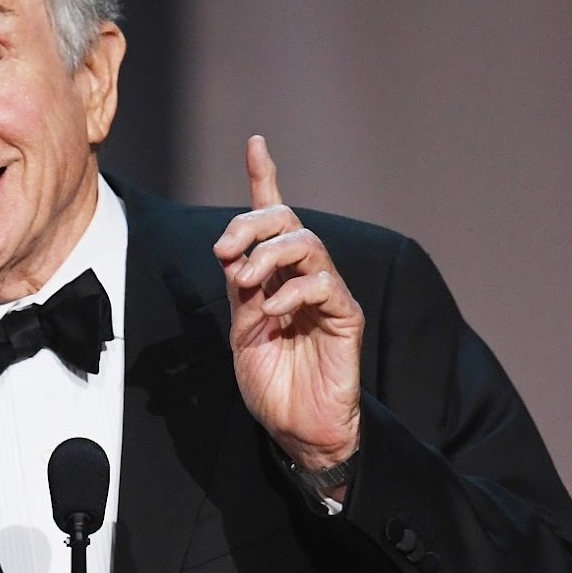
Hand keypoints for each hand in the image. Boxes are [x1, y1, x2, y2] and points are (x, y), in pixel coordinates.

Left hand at [213, 136, 362, 469]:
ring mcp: (326, 295)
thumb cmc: (272, 385)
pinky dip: (293, 290)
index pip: (273, 219)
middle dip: (252, 224)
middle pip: (288, 221)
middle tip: (226, 251)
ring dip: (269, 254)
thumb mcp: (242, 334)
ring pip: (308, 243)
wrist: (298, 429)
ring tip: (246, 281)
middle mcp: (302, 278)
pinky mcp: (345, 317)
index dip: (265, 179)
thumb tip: (232, 255)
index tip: (256, 144)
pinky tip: (273, 311)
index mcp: (273, 278)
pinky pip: (323, 284)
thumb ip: (240, 294)